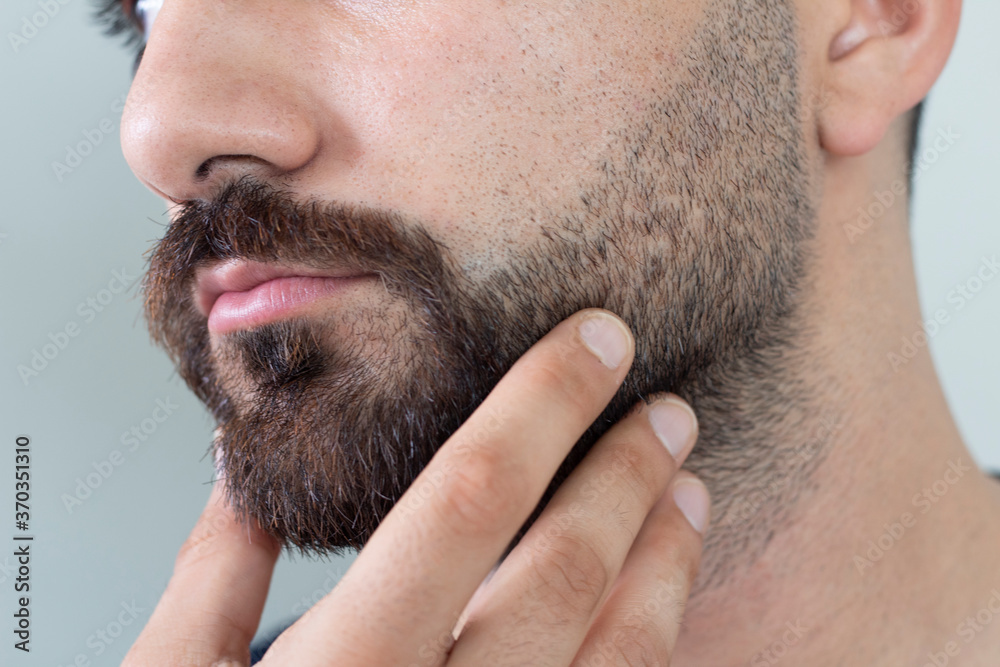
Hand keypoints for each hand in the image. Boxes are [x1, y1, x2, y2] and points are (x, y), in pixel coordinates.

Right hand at [123, 308, 710, 665]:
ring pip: (616, 658)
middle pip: (565, 569)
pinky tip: (662, 613)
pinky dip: (648, 659)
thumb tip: (238, 469)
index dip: (542, 405)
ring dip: (663, 566)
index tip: (595, 340)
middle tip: (670, 411)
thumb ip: (208, 580)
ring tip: (690, 493)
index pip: (473, 496)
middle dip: (625, 474)